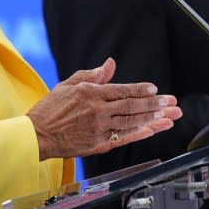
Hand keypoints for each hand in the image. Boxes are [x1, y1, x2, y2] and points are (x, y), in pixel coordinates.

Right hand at [27, 58, 182, 159]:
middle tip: (172, 103)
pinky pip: (123, 138)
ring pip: (131, 122)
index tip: (155, 89)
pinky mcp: (98, 144)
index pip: (122, 90)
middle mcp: (97, 111)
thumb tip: (110, 64)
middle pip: (132, 107)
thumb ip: (92, 75)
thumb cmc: (49, 109)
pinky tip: (153, 129)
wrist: (36, 135)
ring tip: (170, 116)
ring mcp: (99, 129)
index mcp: (90, 93)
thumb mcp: (68, 85)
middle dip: (155, 104)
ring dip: (153, 119)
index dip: (141, 90)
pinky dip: (140, 133)